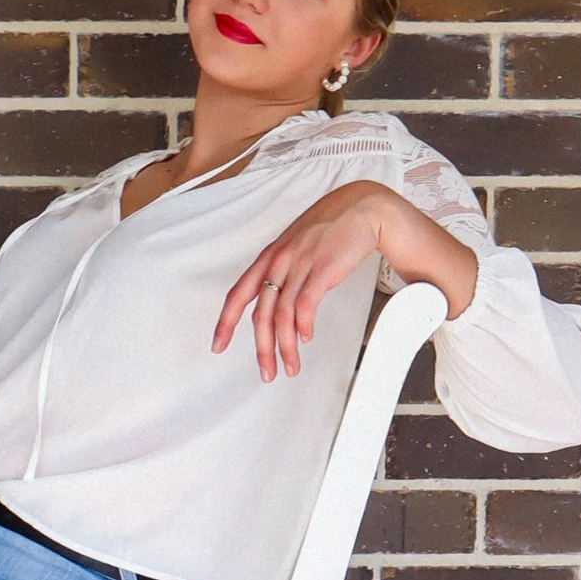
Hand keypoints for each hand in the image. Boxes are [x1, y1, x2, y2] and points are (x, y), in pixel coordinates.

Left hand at [212, 181, 398, 381]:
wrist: (362, 208)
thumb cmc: (332, 228)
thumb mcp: (296, 246)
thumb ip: (283, 271)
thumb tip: (276, 302)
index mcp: (269, 257)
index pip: (238, 294)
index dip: (225, 322)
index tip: (218, 345)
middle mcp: (279, 261)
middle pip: (261, 314)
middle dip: (262, 348)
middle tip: (266, 372)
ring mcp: (300, 264)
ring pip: (282, 315)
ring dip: (285, 347)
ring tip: (291, 366)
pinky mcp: (322, 268)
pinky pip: (306, 304)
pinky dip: (304, 326)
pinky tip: (306, 338)